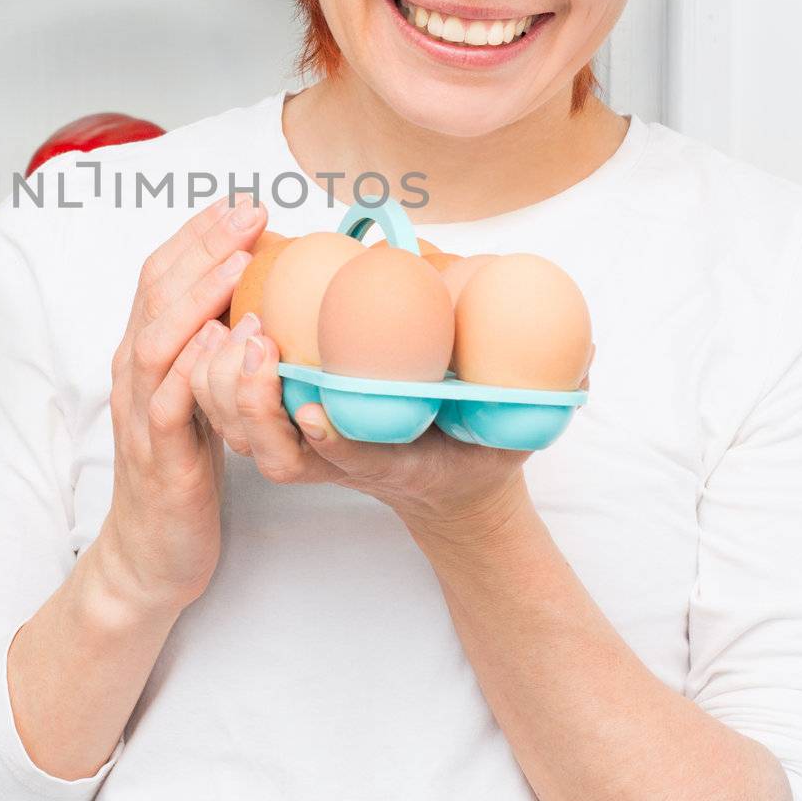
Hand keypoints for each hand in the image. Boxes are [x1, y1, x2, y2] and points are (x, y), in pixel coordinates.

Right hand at [97, 193, 269, 615]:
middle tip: (249, 212)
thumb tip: (260, 300)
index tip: (242, 202)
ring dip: (198, 296)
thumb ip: (215, 348)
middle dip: (202, 245)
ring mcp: (141, 412)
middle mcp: (134, 373)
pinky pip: (170, 403)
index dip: (198, 234)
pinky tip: (229, 339)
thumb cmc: (185, 469)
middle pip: (156, 292)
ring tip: (241, 262)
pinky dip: (196, 366)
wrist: (152, 552)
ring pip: (156, 339)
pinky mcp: (159, 455)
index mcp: (145, 352)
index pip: (162, 275)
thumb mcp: (201, 395)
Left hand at [190, 322, 593, 541]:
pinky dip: (213, 371)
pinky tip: (216, 314)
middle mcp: (333, 458)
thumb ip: (548, 395)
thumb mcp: (516, 431)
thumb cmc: (475, 453)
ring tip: (233, 324)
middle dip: (254, 402)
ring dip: (226, 386)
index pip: (347, 458)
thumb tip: (588, 355)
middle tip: (257, 344)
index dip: (327, 439)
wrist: (444, 486)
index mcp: (384, 462)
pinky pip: (231, 407)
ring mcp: (302, 445)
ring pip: (242, 431)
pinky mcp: (280, 422)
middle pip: (274, 448)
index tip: (314, 411)